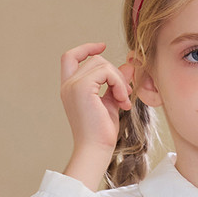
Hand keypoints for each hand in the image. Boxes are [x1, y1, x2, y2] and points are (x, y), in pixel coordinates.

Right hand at [60, 43, 134, 187]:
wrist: (95, 150)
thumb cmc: (101, 133)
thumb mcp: (111, 103)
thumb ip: (116, 84)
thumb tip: (129, 66)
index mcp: (70, 89)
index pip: (71, 57)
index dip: (86, 48)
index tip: (103, 46)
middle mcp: (68, 85)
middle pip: (94, 60)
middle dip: (114, 73)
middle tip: (126, 93)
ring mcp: (73, 86)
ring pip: (101, 63)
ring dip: (118, 80)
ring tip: (124, 100)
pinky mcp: (82, 88)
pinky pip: (105, 72)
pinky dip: (118, 83)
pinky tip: (122, 101)